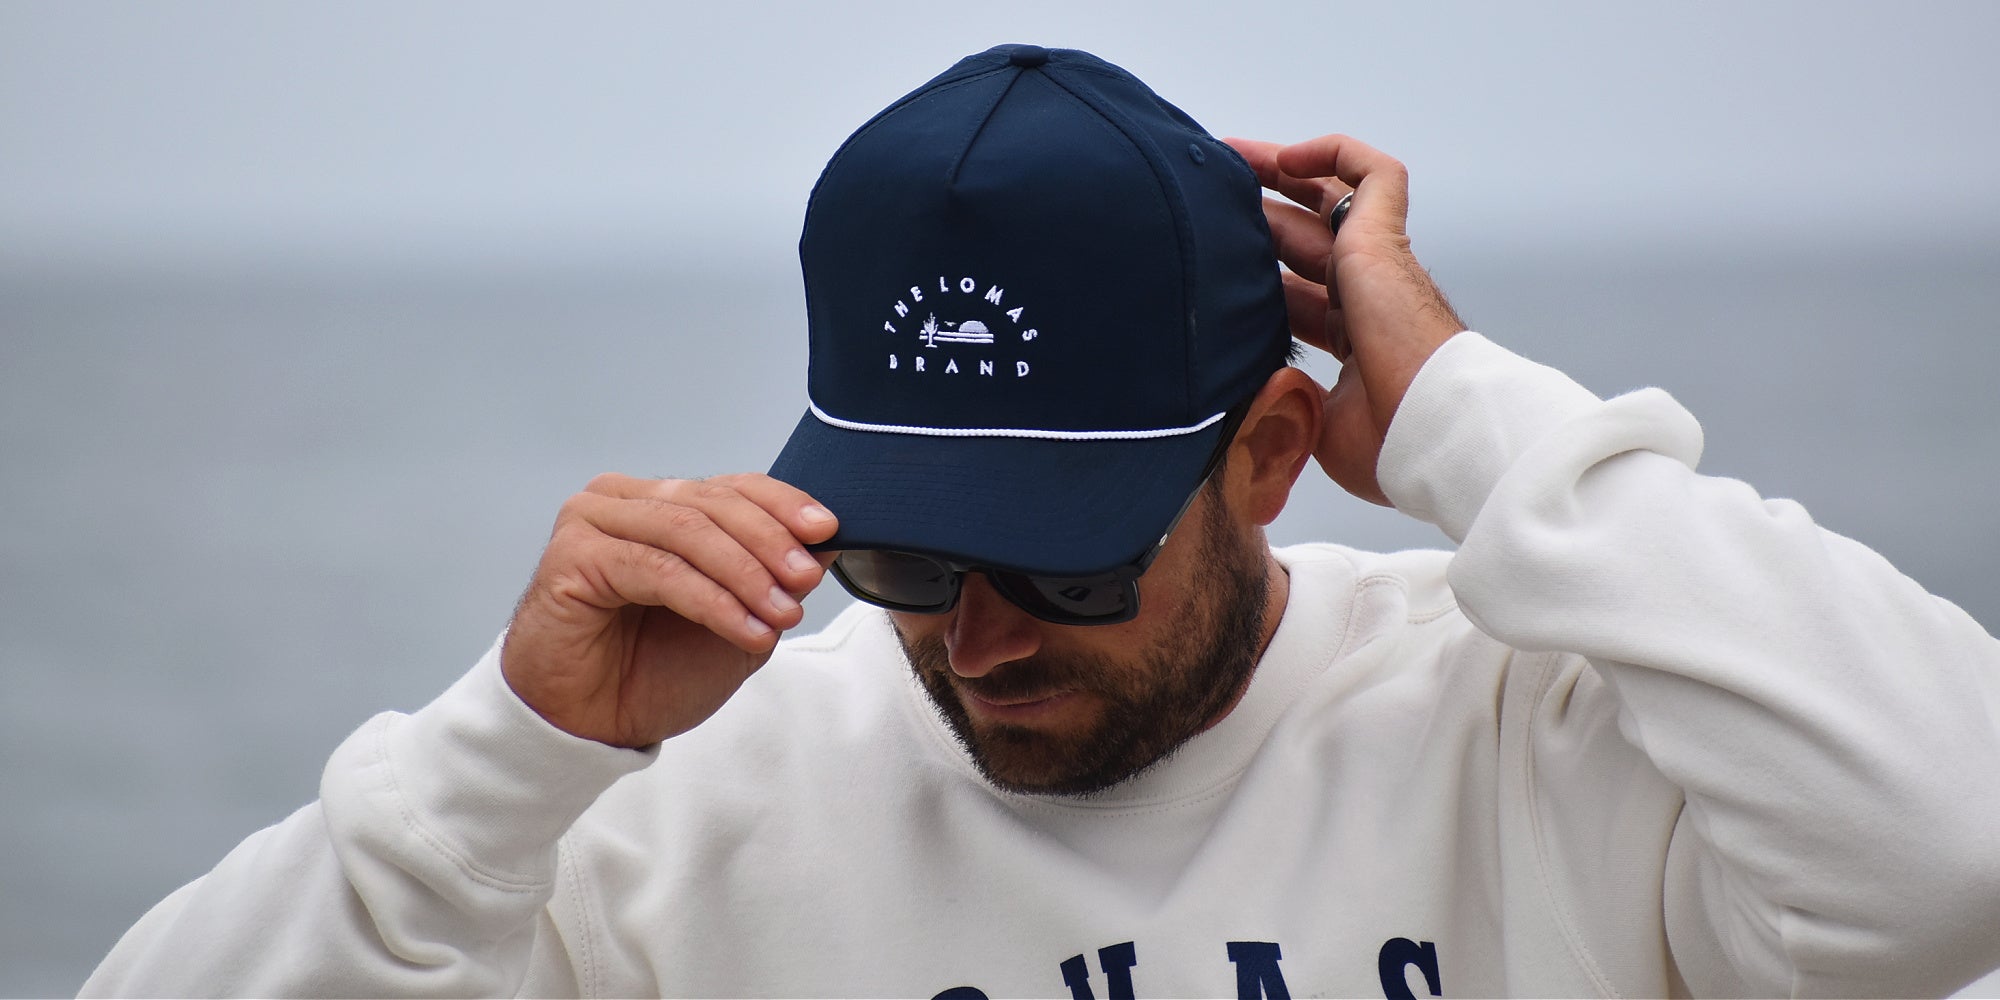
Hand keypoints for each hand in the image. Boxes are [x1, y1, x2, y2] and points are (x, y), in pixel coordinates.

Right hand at [500, 473, 837, 747]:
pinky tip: (745, 628)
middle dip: (769, 543)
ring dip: (745, 574)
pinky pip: (659, 570)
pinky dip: (711, 601)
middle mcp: (623, 500)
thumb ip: (773, 578)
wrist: (591, 725)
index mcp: (660, 502)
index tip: (827, 530)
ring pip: (688, 532)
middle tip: (806, 581)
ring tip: (782, 613)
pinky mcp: (573, 556)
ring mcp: (592, 522)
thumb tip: (827, 540)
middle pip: (712, 503)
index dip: (782, 504)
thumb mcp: (737, 621)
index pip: (731, 486)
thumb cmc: (653, 672)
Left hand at [1225, 134, 1464, 505]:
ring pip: (1331, 197)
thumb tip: (1257, 391)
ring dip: (1279, 172)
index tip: (1209, 265)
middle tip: (1209, 193)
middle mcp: (1367, 298)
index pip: (1298, 296)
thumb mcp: (1315, 425)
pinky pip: (1375, 174)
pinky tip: (1286, 158)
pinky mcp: (1384, 242)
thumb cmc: (1388, 443)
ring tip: (1227, 156)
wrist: (1428, 433)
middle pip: (1306, 238)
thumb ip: (1285, 402)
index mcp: (1354, 342)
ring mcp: (1378, 267)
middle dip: (1258, 212)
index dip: (1256, 277)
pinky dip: (1336, 153)